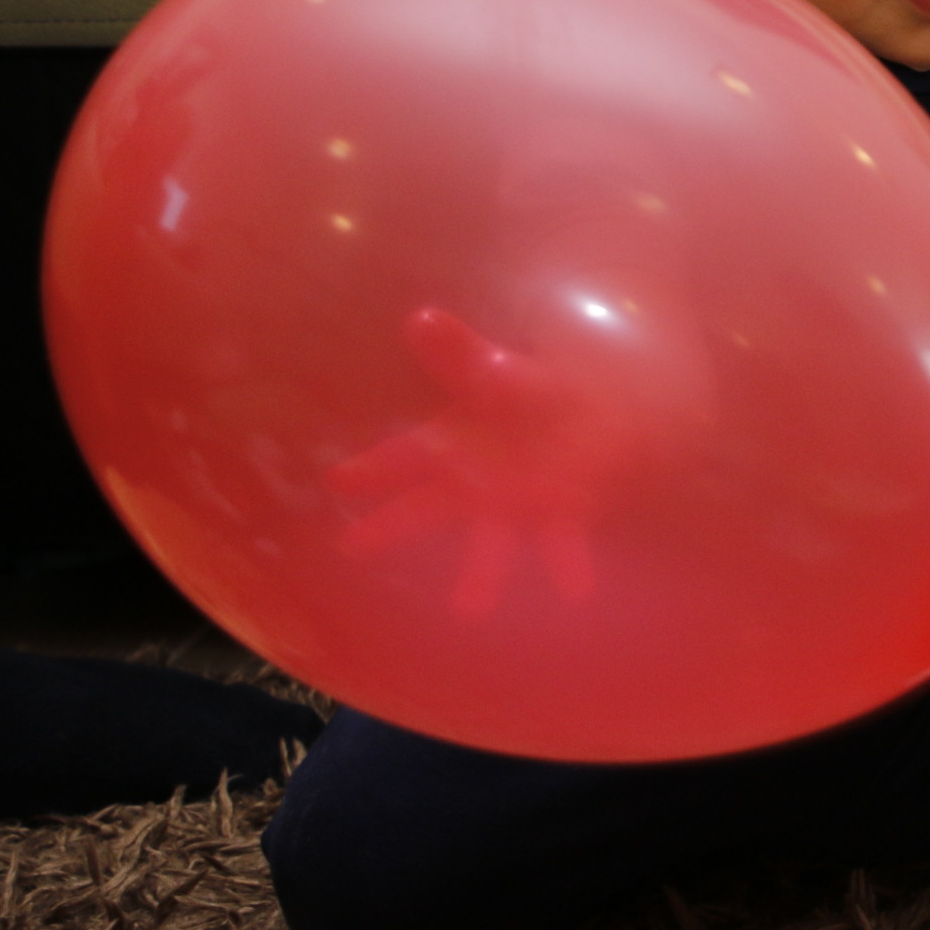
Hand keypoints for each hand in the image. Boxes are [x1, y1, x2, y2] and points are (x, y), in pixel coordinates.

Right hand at [327, 307, 631, 618]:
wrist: (590, 418)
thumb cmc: (526, 397)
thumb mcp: (492, 367)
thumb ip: (457, 352)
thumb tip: (422, 318)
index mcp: (451, 446)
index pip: (406, 454)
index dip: (373, 467)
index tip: (338, 480)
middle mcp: (474, 485)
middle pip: (430, 508)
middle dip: (394, 525)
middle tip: (354, 545)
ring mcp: (514, 506)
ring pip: (493, 544)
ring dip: (482, 576)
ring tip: (469, 610)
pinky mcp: (561, 514)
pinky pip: (562, 542)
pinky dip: (568, 566)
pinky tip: (576, 592)